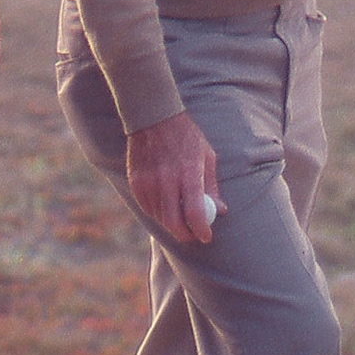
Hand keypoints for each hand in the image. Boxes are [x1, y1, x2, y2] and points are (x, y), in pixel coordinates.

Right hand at [127, 109, 223, 243]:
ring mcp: (148, 182)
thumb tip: (220, 210)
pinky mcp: (135, 182)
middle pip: (173, 223)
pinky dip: (157, 212)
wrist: (154, 118)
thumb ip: (212, 186)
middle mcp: (166, 180)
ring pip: (159, 218)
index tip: (207, 237)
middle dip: (185, 235)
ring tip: (180, 214)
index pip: (195, 213)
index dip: (202, 230)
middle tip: (193, 235)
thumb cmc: (186, 138)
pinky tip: (165, 203)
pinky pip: (147, 208)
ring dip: (171, 223)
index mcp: (188, 173)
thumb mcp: (206, 156)